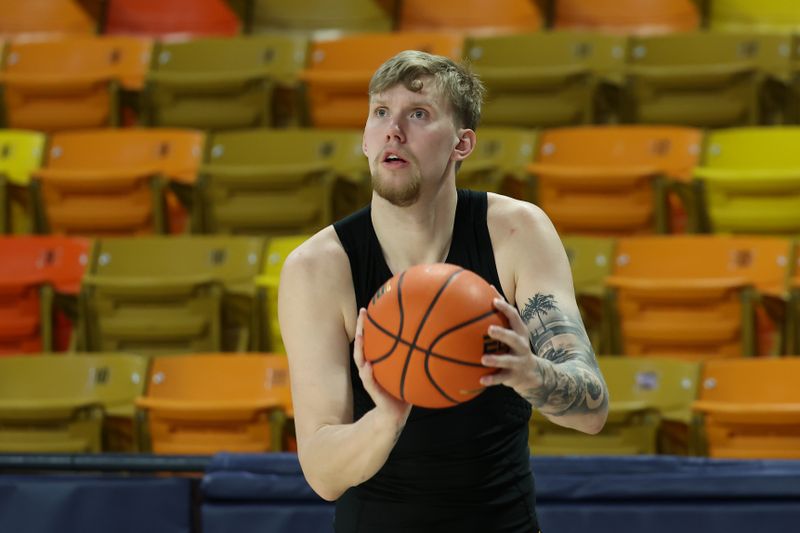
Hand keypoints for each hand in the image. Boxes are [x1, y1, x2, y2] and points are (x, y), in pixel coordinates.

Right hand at [354, 308, 411, 426]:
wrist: (396, 414)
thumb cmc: (402, 390)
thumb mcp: (408, 371)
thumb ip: (412, 358)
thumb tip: (430, 337)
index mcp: (376, 362)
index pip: (369, 340)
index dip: (367, 324)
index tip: (368, 307)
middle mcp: (370, 368)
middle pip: (362, 345)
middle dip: (361, 328)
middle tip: (363, 313)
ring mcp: (370, 380)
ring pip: (361, 362)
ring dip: (361, 349)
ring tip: (361, 336)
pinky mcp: (375, 393)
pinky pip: (370, 383)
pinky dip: (368, 374)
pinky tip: (369, 366)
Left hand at [479, 298, 542, 395]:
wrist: (533, 373)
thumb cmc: (515, 346)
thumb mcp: (512, 332)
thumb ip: (500, 316)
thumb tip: (484, 290)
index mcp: (520, 332)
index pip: (514, 317)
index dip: (505, 308)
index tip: (494, 301)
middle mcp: (521, 345)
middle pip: (513, 338)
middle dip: (502, 334)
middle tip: (489, 330)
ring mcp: (519, 361)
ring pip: (508, 360)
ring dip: (496, 360)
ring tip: (483, 359)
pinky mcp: (514, 376)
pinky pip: (501, 378)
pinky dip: (491, 379)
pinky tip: (480, 380)